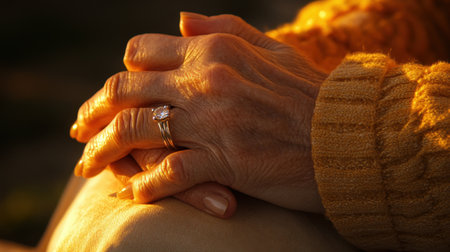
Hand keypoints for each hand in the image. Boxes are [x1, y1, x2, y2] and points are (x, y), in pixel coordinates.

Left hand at [71, 13, 326, 212]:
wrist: (352, 137)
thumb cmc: (313, 95)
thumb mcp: (272, 49)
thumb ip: (225, 28)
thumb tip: (182, 17)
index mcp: (214, 49)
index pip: (140, 53)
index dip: (121, 74)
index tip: (111, 96)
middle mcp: (206, 79)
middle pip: (124, 90)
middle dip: (92, 112)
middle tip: (79, 132)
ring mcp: (212, 121)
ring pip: (134, 130)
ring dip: (104, 151)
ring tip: (88, 167)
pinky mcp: (225, 161)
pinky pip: (168, 172)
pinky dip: (146, 184)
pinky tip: (136, 192)